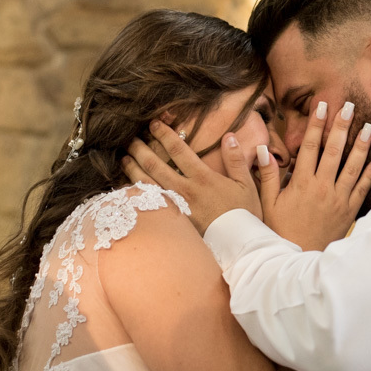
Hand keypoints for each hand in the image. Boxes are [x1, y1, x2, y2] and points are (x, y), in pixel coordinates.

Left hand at [122, 123, 265, 234]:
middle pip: (156, 166)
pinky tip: (128, 188)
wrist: (239, 246)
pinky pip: (149, 206)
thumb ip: (236, 159)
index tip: (154, 124)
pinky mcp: (172, 222)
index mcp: (203, 178)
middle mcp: (186, 191)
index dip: (164, 135)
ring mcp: (176, 208)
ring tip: (124, 158)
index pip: (179, 150)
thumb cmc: (244, 214)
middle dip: (141, 149)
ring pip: (148, 185)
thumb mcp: (246, 184)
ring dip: (133, 169)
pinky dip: (136, 195)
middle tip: (130, 138)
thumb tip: (229, 136)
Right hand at [261, 100, 370, 251]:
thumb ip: (267, 176)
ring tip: (368, 126)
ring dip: (361, 145)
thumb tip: (262, 150)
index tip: (321, 107)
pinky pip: (362, 188)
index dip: (316, 125)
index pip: (310, 147)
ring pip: (353, 167)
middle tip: (350, 107)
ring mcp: (338, 199)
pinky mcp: (349, 211)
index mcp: (302, 183)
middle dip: (342, 127)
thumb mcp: (268, 203)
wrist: (299, 259)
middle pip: (334, 151)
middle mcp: (323, 188)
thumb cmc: (280, 230)